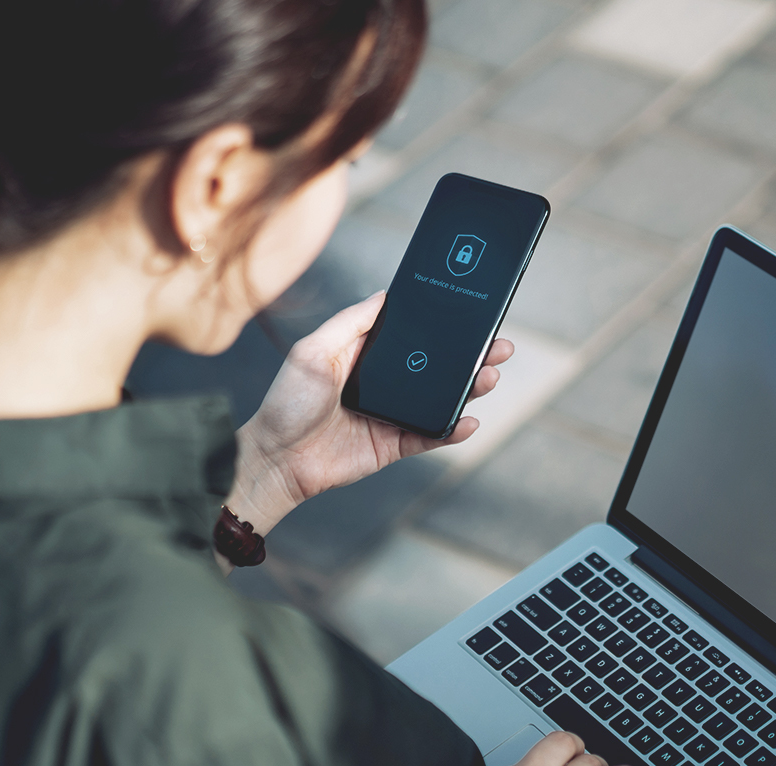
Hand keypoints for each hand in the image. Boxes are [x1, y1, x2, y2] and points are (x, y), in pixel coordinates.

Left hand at [227, 292, 512, 533]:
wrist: (276, 459)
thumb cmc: (287, 402)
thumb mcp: (313, 350)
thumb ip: (351, 323)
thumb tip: (386, 296)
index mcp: (366, 355)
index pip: (413, 336)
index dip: (442, 326)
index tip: (470, 313)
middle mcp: (384, 383)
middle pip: (437, 366)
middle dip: (470, 356)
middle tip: (499, 346)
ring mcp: (392, 414)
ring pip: (440, 399)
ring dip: (468, 389)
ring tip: (489, 377)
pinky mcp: (394, 445)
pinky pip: (431, 436)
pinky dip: (453, 430)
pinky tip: (469, 420)